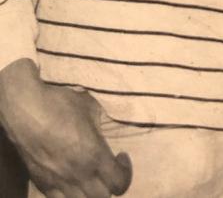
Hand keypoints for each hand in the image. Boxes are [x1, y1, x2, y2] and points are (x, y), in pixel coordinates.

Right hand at [0, 59, 131, 197]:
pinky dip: (69, 194)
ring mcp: (59, 182)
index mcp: (94, 156)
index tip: (121, 156)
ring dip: (90, 193)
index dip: (126, 172)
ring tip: (90, 177)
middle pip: (102, 197)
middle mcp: (79, 175)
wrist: (27, 110)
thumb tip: (107, 125)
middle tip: (108, 168)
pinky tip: (70, 179)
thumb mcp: (91, 108)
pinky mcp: (42, 183)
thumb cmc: (61, 105)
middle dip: (110, 184)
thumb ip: (102, 123)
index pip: (119, 182)